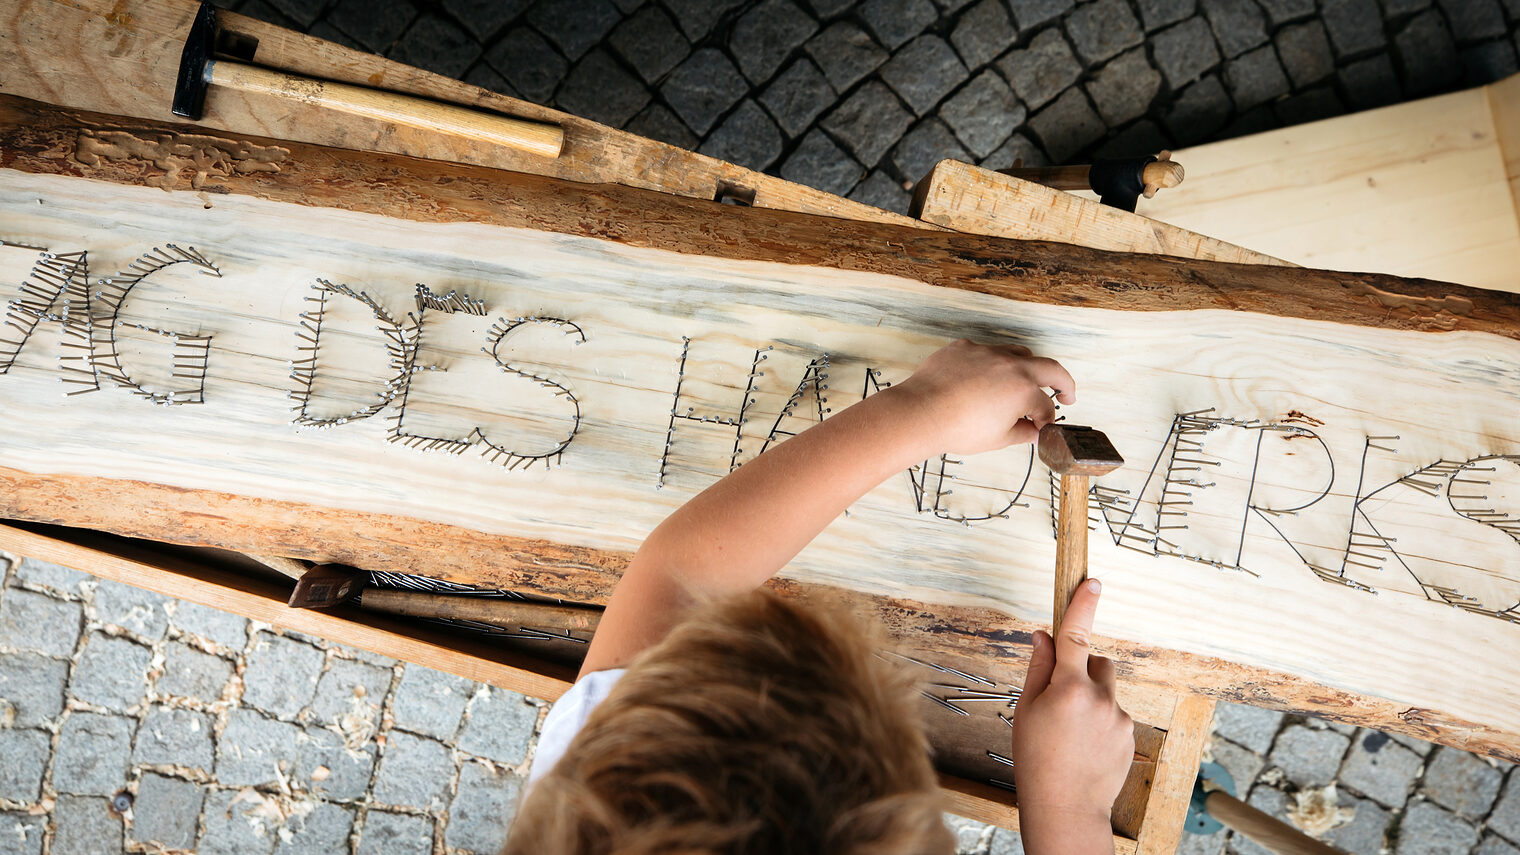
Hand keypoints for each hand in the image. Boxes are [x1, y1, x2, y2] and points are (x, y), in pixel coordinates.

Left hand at [892, 339, 1074, 455]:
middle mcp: (1010, 365)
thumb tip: (1034, 432)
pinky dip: (992, 363)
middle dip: (1063, 382)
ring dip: (1029, 366)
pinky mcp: (964, 347)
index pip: (1046, 405)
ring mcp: (987, 352)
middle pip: (1050, 368)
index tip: (1042, 427)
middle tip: (1067, 394)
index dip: (1047, 420)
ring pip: (1019, 353)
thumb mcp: (997, 438)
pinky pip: (986, 351)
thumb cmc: (957, 428)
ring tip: (1027, 380)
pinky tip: (984, 377)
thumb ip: (1022, 432)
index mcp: (1023, 388)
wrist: (921, 413)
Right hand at [1011, 579, 1133, 850]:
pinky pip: (1116, 713)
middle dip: (1081, 670)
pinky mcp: (1131, 734)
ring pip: (1107, 690)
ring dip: (1092, 698)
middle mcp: (1099, 698)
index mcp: (1067, 688)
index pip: (1075, 635)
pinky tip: (1085, 746)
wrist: (1066, 808)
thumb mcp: (1026, 710)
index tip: (1092, 582)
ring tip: (1072, 731)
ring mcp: (1119, 717)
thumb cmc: (1036, 760)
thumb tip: (1044, 636)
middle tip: (1060, 700)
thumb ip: (1038, 669)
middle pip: (1096, 662)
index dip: (1083, 605)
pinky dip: (1102, 721)